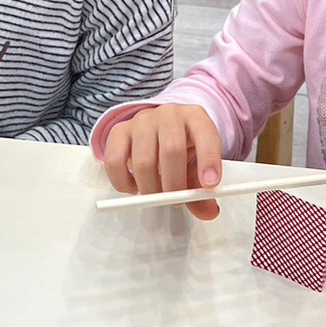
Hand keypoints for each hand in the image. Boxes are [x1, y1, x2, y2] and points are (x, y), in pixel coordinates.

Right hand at [102, 104, 223, 220]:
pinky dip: (124, 183)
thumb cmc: (182, 147)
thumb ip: (202, 190)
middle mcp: (169, 114)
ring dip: (150, 188)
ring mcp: (142, 121)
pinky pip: (115, 162)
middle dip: (175, 184)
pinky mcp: (119, 131)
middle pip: (172, 150)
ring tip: (156, 193)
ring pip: (143, 161)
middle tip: (176, 200)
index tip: (210, 186)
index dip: (209, 161)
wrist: (157, 129)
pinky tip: (134, 185)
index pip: (206, 136)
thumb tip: (208, 211)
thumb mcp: (197, 164)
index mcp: (195, 117)